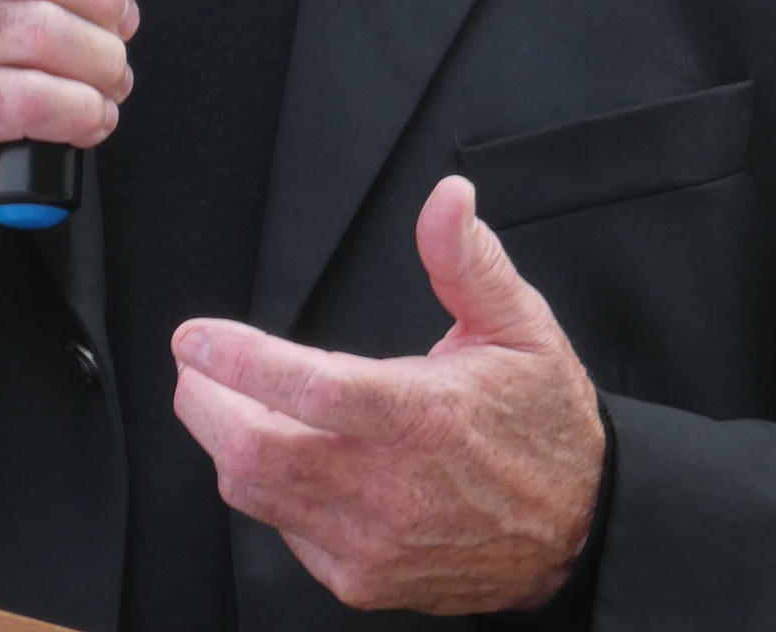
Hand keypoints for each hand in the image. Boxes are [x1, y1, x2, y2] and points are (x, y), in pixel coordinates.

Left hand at [171, 175, 602, 615]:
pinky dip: (266, 490)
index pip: (310, 392)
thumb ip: (468, 260)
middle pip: (257, 453)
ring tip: (218, 398)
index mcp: (422, 417)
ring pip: (259, 496)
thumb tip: (446, 197)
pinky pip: (286, 532)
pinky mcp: (365, 580)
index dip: (240, 361)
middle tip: (194, 363)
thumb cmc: (545, 422)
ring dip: (223, 443)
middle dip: (205, 403)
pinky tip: (280, 453)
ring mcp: (372, 544)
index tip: (194, 336)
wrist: (581, 532)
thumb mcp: (521, 326)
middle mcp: (389, 489)